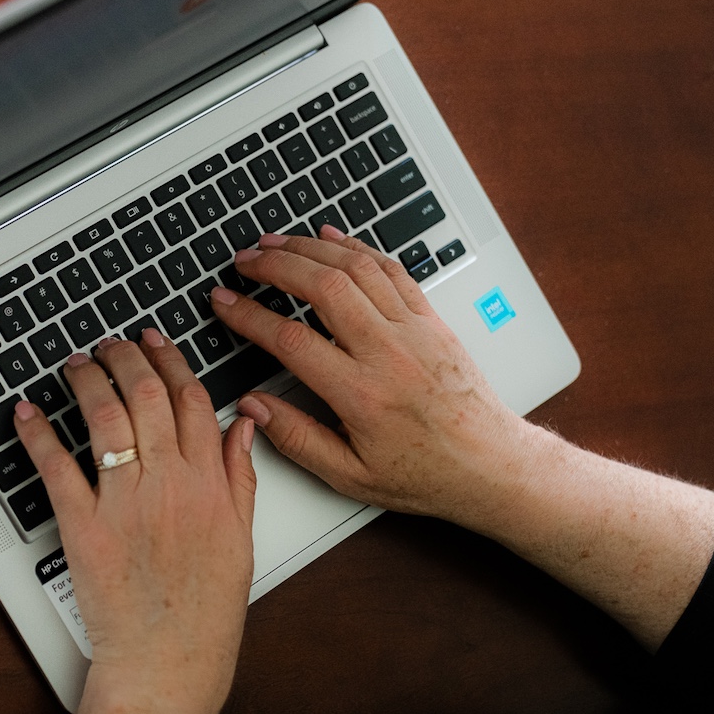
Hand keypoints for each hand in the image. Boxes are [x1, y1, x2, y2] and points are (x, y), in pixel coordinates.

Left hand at [16, 330, 256, 713]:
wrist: (167, 667)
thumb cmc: (202, 617)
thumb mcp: (240, 542)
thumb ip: (240, 478)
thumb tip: (244, 426)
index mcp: (210, 487)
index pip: (192, 401)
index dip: (170, 361)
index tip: (154, 341)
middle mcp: (170, 487)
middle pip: (146, 397)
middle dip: (125, 358)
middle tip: (109, 343)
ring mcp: (125, 505)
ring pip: (106, 420)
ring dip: (87, 381)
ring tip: (75, 364)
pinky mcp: (84, 529)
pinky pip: (58, 468)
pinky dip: (39, 434)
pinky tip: (28, 412)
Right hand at [209, 224, 534, 530]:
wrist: (489, 463)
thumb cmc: (424, 473)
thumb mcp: (350, 476)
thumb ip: (296, 439)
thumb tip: (253, 407)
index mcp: (361, 394)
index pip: (291, 340)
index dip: (249, 315)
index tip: (223, 302)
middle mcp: (388, 353)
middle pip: (323, 287)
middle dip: (275, 265)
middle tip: (244, 260)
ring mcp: (413, 330)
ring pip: (356, 269)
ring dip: (310, 248)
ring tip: (275, 242)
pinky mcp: (431, 319)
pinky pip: (391, 269)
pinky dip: (357, 247)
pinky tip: (331, 237)